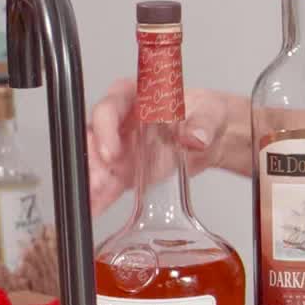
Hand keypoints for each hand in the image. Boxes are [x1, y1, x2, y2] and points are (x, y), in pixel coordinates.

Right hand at [87, 78, 229, 214]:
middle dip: (91, 162)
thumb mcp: (210, 113)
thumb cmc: (206, 113)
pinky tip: (96, 208)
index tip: (112, 154)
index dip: (105, 130)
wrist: (214, 136)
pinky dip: (102, 196)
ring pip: (97, 163)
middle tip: (94, 184)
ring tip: (92, 202)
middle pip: (94, 138)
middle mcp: (121, 120)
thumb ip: (202, 124)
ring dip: (92, 182)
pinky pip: (109, 182)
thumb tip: (194, 137)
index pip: (110, 108)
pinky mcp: (126, 169)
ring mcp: (120, 145)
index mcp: (135, 96)